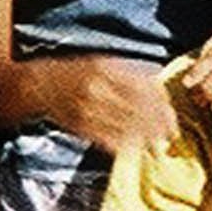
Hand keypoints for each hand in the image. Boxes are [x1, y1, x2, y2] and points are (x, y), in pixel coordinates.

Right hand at [53, 57, 177, 154]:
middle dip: (158, 125)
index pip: (143, 88)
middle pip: (137, 109)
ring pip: (124, 127)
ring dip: (145, 138)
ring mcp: (87, 109)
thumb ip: (129, 72)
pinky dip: (125, 145)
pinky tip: (136, 148)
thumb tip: (159, 82)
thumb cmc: (76, 72)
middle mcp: (97, 88)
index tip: (171, 115)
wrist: (39, 85)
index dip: (161, 104)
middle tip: (171, 134)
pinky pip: (107, 139)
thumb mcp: (102, 62)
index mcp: (105, 68)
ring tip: (158, 145)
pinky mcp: (80, 126)